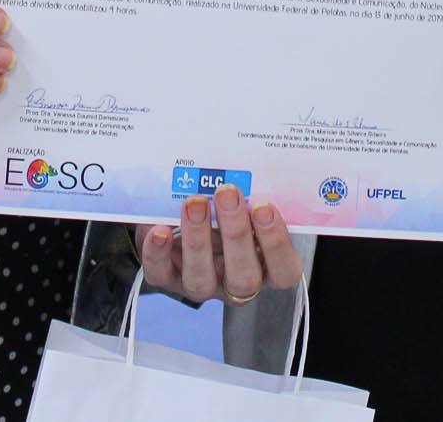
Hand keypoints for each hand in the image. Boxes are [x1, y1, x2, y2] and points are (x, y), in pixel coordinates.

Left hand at [137, 183, 303, 305]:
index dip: (276, 244)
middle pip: (244, 277)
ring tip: (194, 203)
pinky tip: (160, 229)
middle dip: (236, 234)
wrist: (182, 217)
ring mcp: (201, 283)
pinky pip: (160, 274)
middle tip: (228, 193)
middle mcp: (234, 281)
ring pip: (201, 280)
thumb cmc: (224, 208)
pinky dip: (158, 252)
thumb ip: (250, 191)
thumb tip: (247, 160)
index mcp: (264, 265)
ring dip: (198, 240)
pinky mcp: (167, 278)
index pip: (284, 270)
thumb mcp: (244, 201)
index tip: (265, 207)